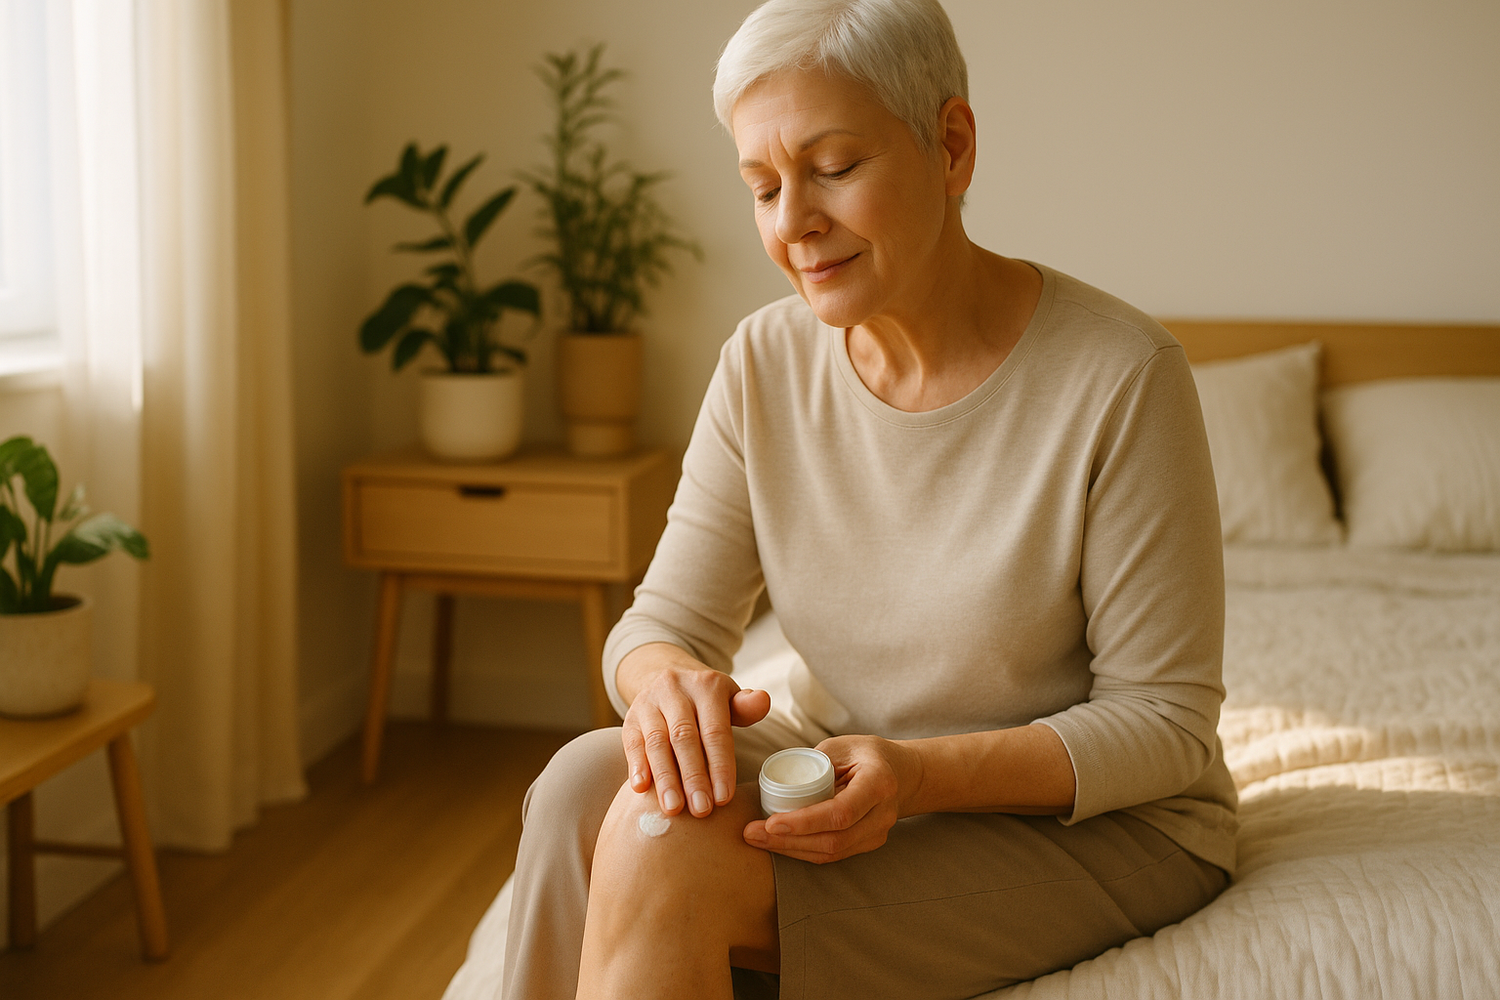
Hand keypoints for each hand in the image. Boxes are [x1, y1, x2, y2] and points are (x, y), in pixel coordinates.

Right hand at [618, 643, 771, 818]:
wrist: (663, 675)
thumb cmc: (705, 700)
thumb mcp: (728, 698)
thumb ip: (745, 707)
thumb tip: (763, 702)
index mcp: (706, 686)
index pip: (715, 731)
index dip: (720, 766)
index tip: (723, 798)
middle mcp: (675, 690)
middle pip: (684, 738)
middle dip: (693, 777)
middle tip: (701, 810)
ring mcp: (649, 703)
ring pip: (657, 742)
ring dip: (665, 778)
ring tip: (673, 809)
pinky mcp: (630, 717)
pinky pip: (632, 742)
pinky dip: (637, 766)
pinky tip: (641, 789)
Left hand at [742, 734, 920, 863]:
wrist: (904, 774)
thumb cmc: (866, 754)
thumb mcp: (841, 746)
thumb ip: (813, 764)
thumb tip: (774, 784)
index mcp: (878, 783)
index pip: (840, 812)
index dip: (804, 822)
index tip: (770, 822)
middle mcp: (882, 814)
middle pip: (833, 840)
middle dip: (788, 841)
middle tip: (750, 834)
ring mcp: (877, 834)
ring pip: (831, 852)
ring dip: (791, 850)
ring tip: (756, 839)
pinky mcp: (868, 844)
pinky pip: (833, 854)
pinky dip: (802, 850)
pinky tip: (777, 842)